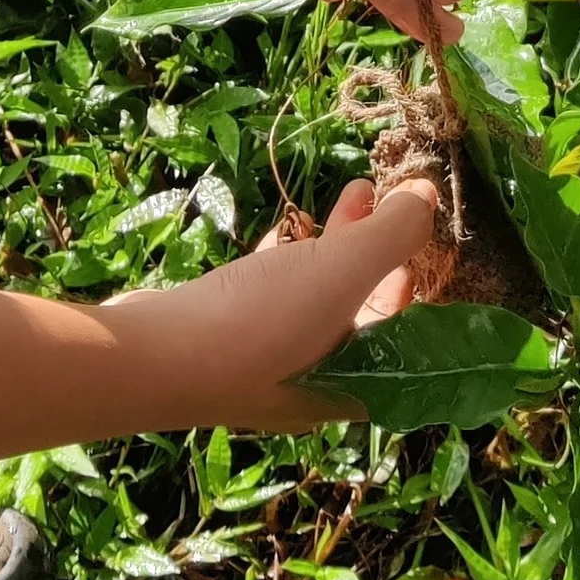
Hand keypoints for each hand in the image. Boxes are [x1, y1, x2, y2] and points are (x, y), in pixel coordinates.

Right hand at [115, 179, 438, 430]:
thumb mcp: (344, 269)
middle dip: (380, 250)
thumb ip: (395, 233)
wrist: (152, 357)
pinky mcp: (225, 342)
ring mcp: (266, 367)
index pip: (407, 342)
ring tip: (355, 192)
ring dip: (339, 245)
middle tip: (389, 199)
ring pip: (318, 299)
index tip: (422, 240)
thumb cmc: (262, 323)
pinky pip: (272, 297)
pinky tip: (287, 230)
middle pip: (364, 313)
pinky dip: (288, 261)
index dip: (421, 287)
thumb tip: (427, 198)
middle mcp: (314, 386)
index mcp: (355, 387)